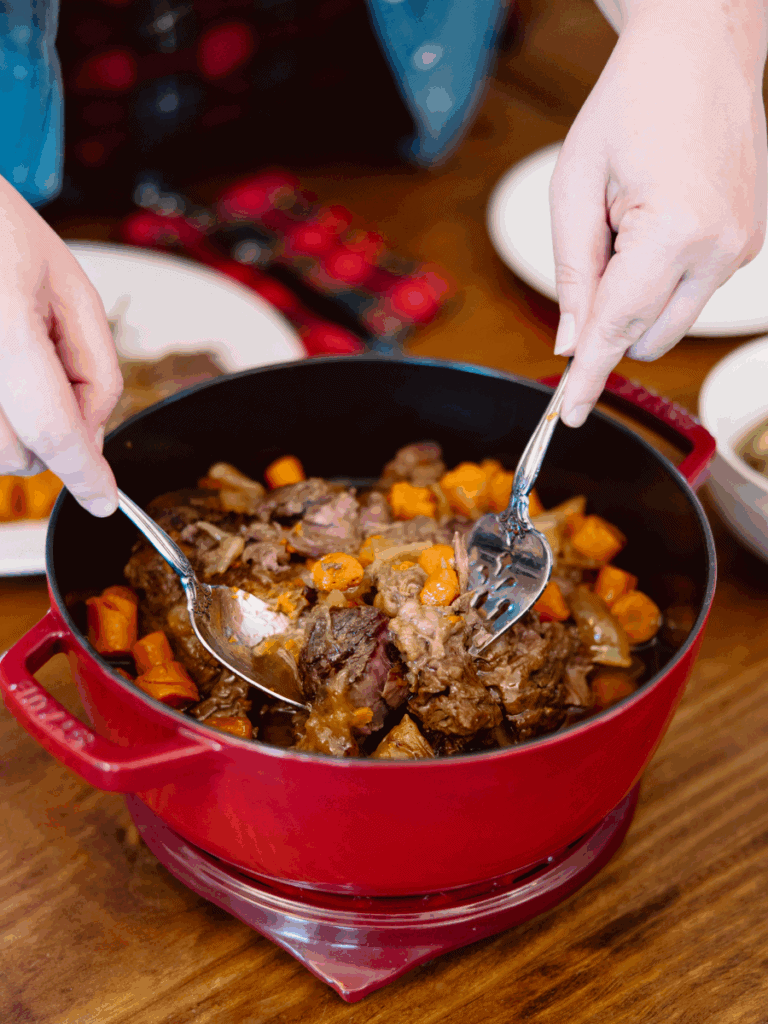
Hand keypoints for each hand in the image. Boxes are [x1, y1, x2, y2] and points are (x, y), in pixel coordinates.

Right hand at [0, 177, 121, 514]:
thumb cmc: (0, 233)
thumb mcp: (74, 292)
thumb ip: (95, 372)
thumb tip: (93, 438)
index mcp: (4, 327)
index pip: (52, 429)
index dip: (84, 474)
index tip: (104, 500)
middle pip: (18, 454)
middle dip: (51, 437)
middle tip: (48, 371)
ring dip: (16, 429)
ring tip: (14, 360)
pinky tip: (2, 374)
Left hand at [550, 5, 767, 424]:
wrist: (701, 49)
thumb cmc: (632, 103)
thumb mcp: (574, 188)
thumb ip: (572, 275)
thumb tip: (569, 343)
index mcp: (674, 233)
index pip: (616, 330)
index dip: (586, 378)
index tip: (566, 416)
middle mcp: (720, 249)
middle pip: (645, 337)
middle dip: (609, 317)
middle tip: (596, 245)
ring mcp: (744, 248)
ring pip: (671, 320)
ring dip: (638, 294)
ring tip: (632, 220)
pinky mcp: (751, 243)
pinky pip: (694, 290)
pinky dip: (664, 275)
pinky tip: (659, 217)